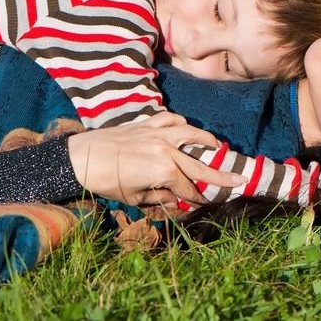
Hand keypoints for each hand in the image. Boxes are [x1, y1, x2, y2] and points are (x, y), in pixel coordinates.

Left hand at [66, 112, 245, 206]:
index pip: (189, 187)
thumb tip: (176, 199)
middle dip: (220, 175)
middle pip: (199, 164)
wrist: (80, 158)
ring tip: (218, 146)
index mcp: (164, 170)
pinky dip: (181, 123)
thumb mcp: (135, 198)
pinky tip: (185, 129)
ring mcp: (157, 133)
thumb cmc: (107, 182)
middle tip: (240, 179)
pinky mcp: (146, 123)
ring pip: (190, 133)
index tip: (206, 202)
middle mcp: (166, 149)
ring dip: (207, 140)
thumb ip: (160, 197)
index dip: (198, 197)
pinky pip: (170, 119)